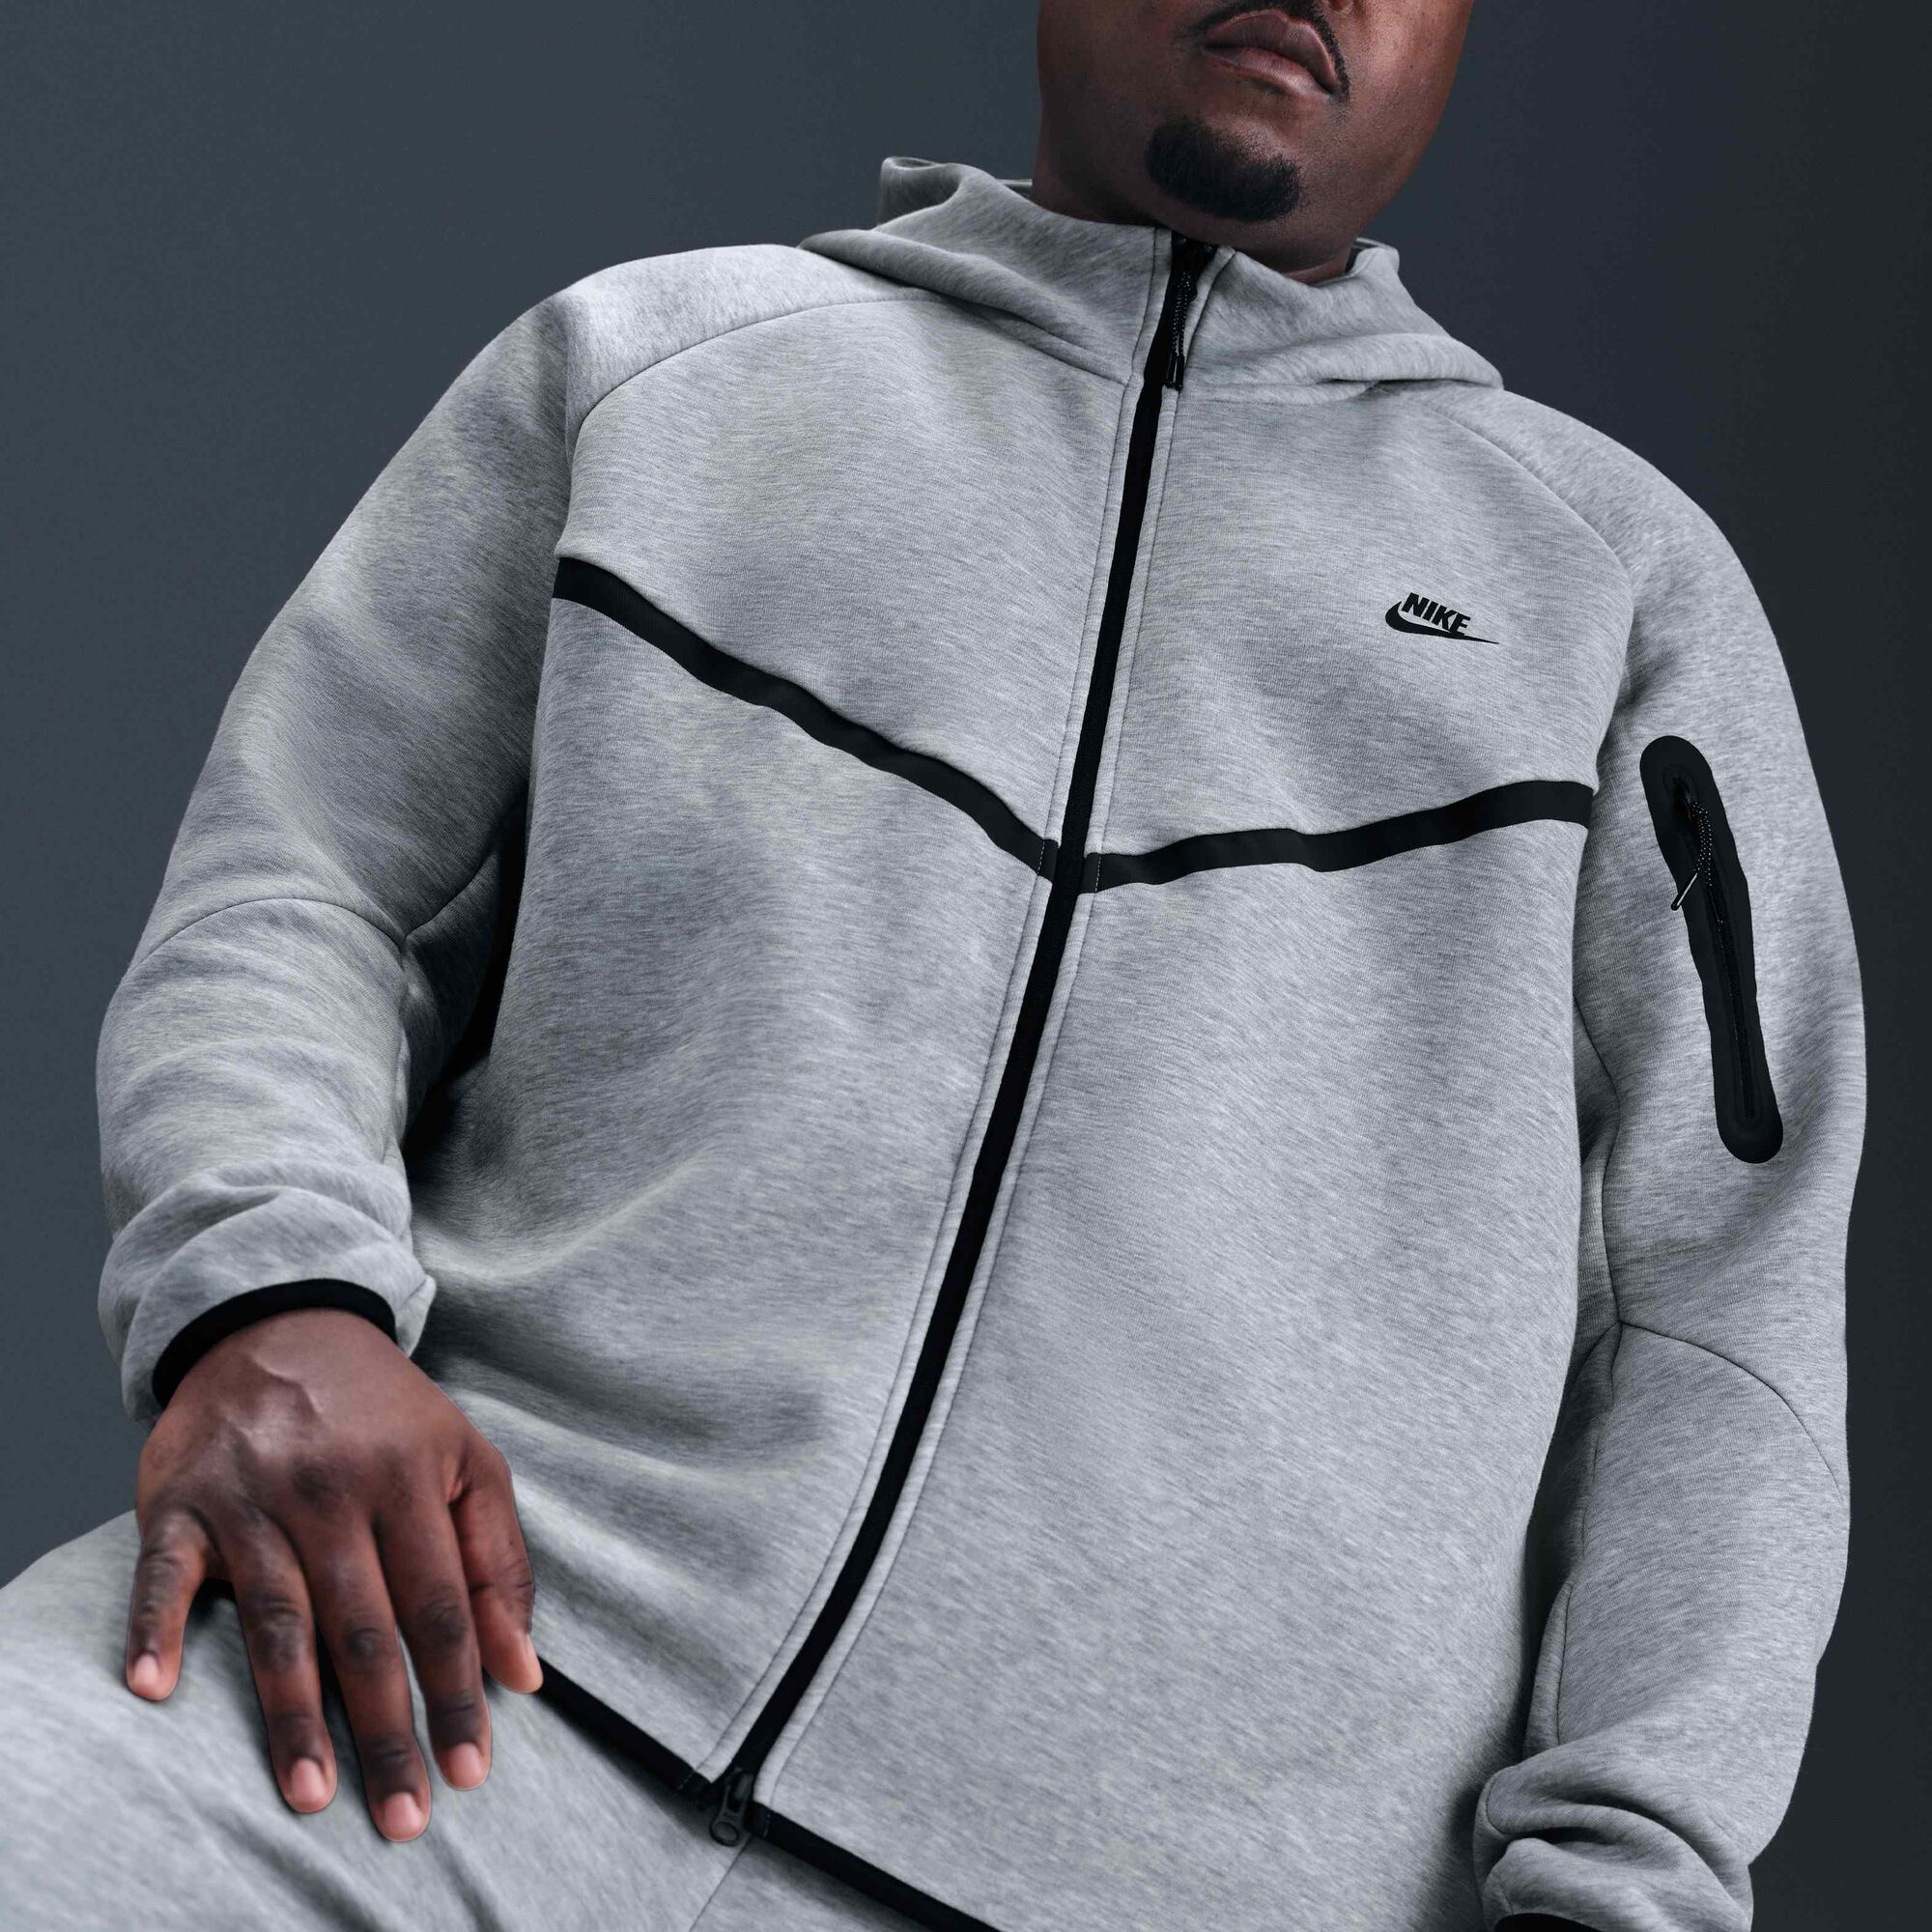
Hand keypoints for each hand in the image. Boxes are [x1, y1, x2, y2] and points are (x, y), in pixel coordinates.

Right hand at [124, 1305, 542, 1840]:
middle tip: (403, 1814)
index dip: (458, 1692)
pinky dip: (157, 1628)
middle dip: (386, 1729)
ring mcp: (253, 1496)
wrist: (281, 1323)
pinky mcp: (181, 1501)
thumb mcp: (465, 1462)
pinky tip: (158, 1688)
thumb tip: (524, 1672)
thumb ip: (499, 1563)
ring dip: (293, 1713)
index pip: (442, 1608)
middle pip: (365, 1630)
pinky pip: (165, 1574)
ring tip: (313, 1793)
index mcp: (411, 1478)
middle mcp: (332, 1488)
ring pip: (279, 1620)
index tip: (471, 1770)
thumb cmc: (385, 1413)